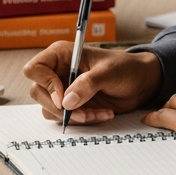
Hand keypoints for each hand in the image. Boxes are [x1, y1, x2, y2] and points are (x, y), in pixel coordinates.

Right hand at [23, 43, 162, 123]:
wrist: (141, 83)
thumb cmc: (126, 68)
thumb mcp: (108, 73)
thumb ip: (87, 85)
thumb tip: (66, 101)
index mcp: (61, 55)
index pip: (35, 68)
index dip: (45, 83)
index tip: (63, 96)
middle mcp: (58, 71)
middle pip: (38, 92)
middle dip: (59, 107)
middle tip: (82, 112)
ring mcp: (63, 89)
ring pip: (49, 108)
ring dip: (73, 116)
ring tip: (96, 113)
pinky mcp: (72, 104)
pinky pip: (65, 117)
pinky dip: (82, 120)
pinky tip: (101, 113)